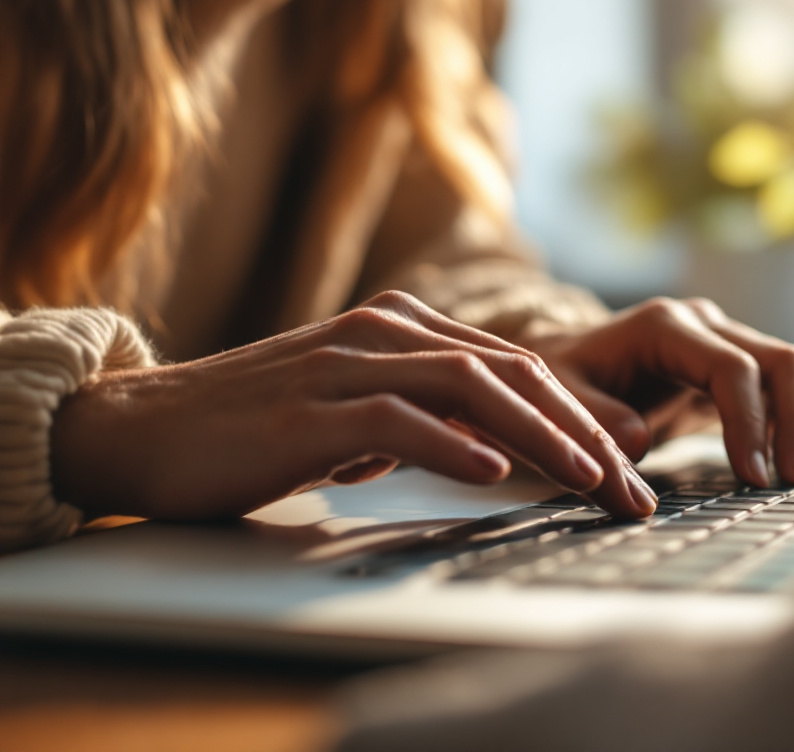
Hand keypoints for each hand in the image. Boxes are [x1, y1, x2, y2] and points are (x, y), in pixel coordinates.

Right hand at [49, 291, 656, 521]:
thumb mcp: (357, 414)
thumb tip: (495, 451)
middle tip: (631, 483)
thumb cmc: (258, 426)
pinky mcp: (311, 407)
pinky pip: (398, 420)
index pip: (517, 365)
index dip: (582, 410)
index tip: (630, 456)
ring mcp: (348, 363)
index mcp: (404, 327)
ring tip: (590, 477)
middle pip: (512, 372)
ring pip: (471, 387)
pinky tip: (495, 474)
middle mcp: (386, 332)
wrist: (145, 428)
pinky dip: (454, 446)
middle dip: (583, 429)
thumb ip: (423, 416)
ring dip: (541, 436)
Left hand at [523, 298, 793, 486]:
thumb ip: (593, 417)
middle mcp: (707, 325)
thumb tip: (638, 441)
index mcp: (666, 326)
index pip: (731, 368)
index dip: (750, 423)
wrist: (572, 361)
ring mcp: (730, 342)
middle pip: (782, 361)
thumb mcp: (560, 396)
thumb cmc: (566, 380)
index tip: (754, 478)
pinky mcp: (742, 369)